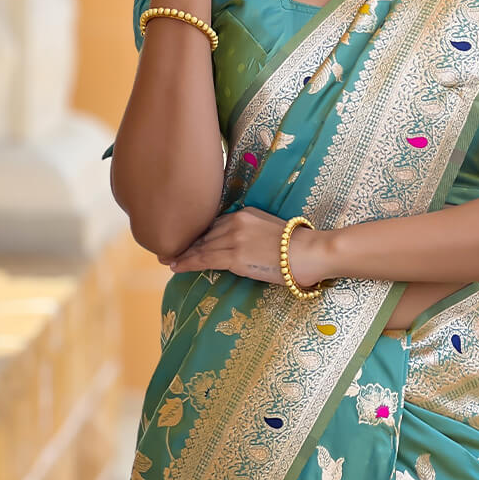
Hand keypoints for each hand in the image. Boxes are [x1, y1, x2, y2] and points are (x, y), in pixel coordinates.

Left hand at [157, 207, 328, 288]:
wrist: (310, 251)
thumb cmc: (300, 245)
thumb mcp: (273, 229)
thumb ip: (254, 232)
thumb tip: (247, 246)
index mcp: (245, 213)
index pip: (216, 224)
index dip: (200, 234)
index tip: (188, 239)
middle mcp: (235, 222)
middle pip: (205, 235)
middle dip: (188, 243)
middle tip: (170, 250)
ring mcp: (233, 239)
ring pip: (201, 247)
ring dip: (184, 254)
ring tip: (168, 260)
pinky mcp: (234, 257)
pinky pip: (204, 260)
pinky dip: (187, 263)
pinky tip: (175, 266)